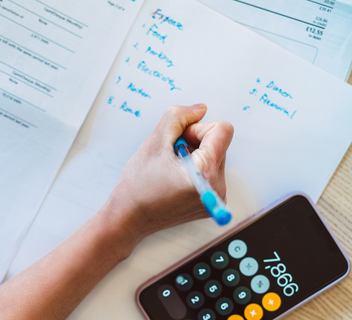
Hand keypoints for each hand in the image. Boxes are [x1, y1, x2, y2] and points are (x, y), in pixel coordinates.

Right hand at [101, 104, 233, 247]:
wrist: (129, 218)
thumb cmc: (137, 185)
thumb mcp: (154, 142)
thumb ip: (178, 117)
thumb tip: (200, 109)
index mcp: (206, 174)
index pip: (222, 130)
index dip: (197, 129)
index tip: (178, 141)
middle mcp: (218, 189)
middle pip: (218, 144)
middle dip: (194, 143)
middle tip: (170, 157)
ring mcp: (216, 198)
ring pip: (214, 157)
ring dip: (193, 156)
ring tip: (170, 170)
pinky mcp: (211, 203)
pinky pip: (210, 172)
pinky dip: (194, 169)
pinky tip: (174, 179)